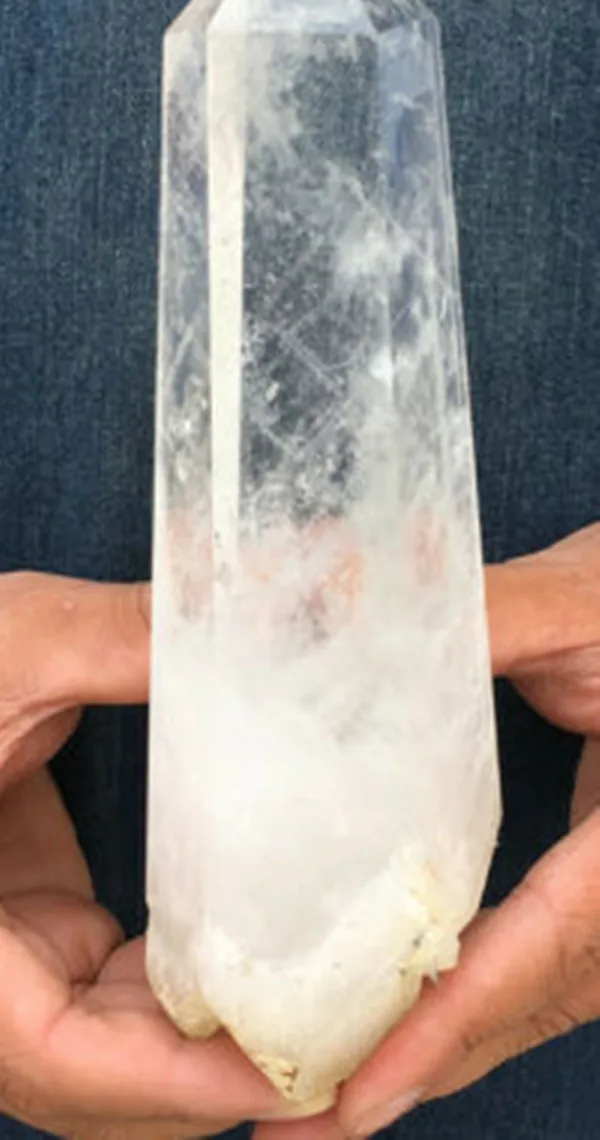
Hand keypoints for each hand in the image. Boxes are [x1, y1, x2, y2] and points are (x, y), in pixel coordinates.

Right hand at [0, 571, 283, 1136]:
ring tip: (314, 1006)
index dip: (162, 1080)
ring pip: (102, 1041)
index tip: (274, 1069)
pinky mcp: (27, 919)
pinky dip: (181, 986)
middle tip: (332, 1045)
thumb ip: (131, 637)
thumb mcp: (18, 643)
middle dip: (205, 1080)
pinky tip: (259, 945)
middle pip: (90, 1074)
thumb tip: (266, 601)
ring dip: (200, 1041)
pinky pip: (105, 985)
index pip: (48, 1053)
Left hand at [253, 523, 599, 1139]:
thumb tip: (335, 592)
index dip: (454, 1016)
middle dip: (426, 1063)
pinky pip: (546, 969)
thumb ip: (480, 610)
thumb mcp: (579, 602)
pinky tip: (397, 1017)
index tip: (357, 1090)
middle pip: (542, 999)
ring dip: (442, 1049)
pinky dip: (472, 1004)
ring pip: (545, 1000)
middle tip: (303, 1120)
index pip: (552, 938)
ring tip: (325, 1099)